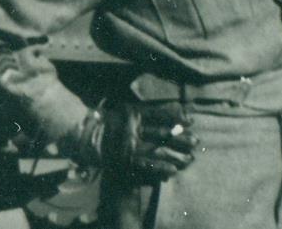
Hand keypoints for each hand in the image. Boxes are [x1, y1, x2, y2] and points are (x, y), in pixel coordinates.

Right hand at [65, 104, 196, 183]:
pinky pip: (144, 165)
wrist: (84, 137)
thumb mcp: (129, 110)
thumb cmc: (111, 121)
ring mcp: (127, 144)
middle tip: (196, 142)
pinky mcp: (123, 159)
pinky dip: (159, 168)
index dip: (176, 118)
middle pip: (162, 132)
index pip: (160, 114)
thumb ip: (152, 110)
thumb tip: (180, 109)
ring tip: (190, 159)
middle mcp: (132, 128)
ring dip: (174, 155)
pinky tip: (173, 171)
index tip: (191, 121)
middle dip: (181, 138)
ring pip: (156, 150)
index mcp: (133, 114)